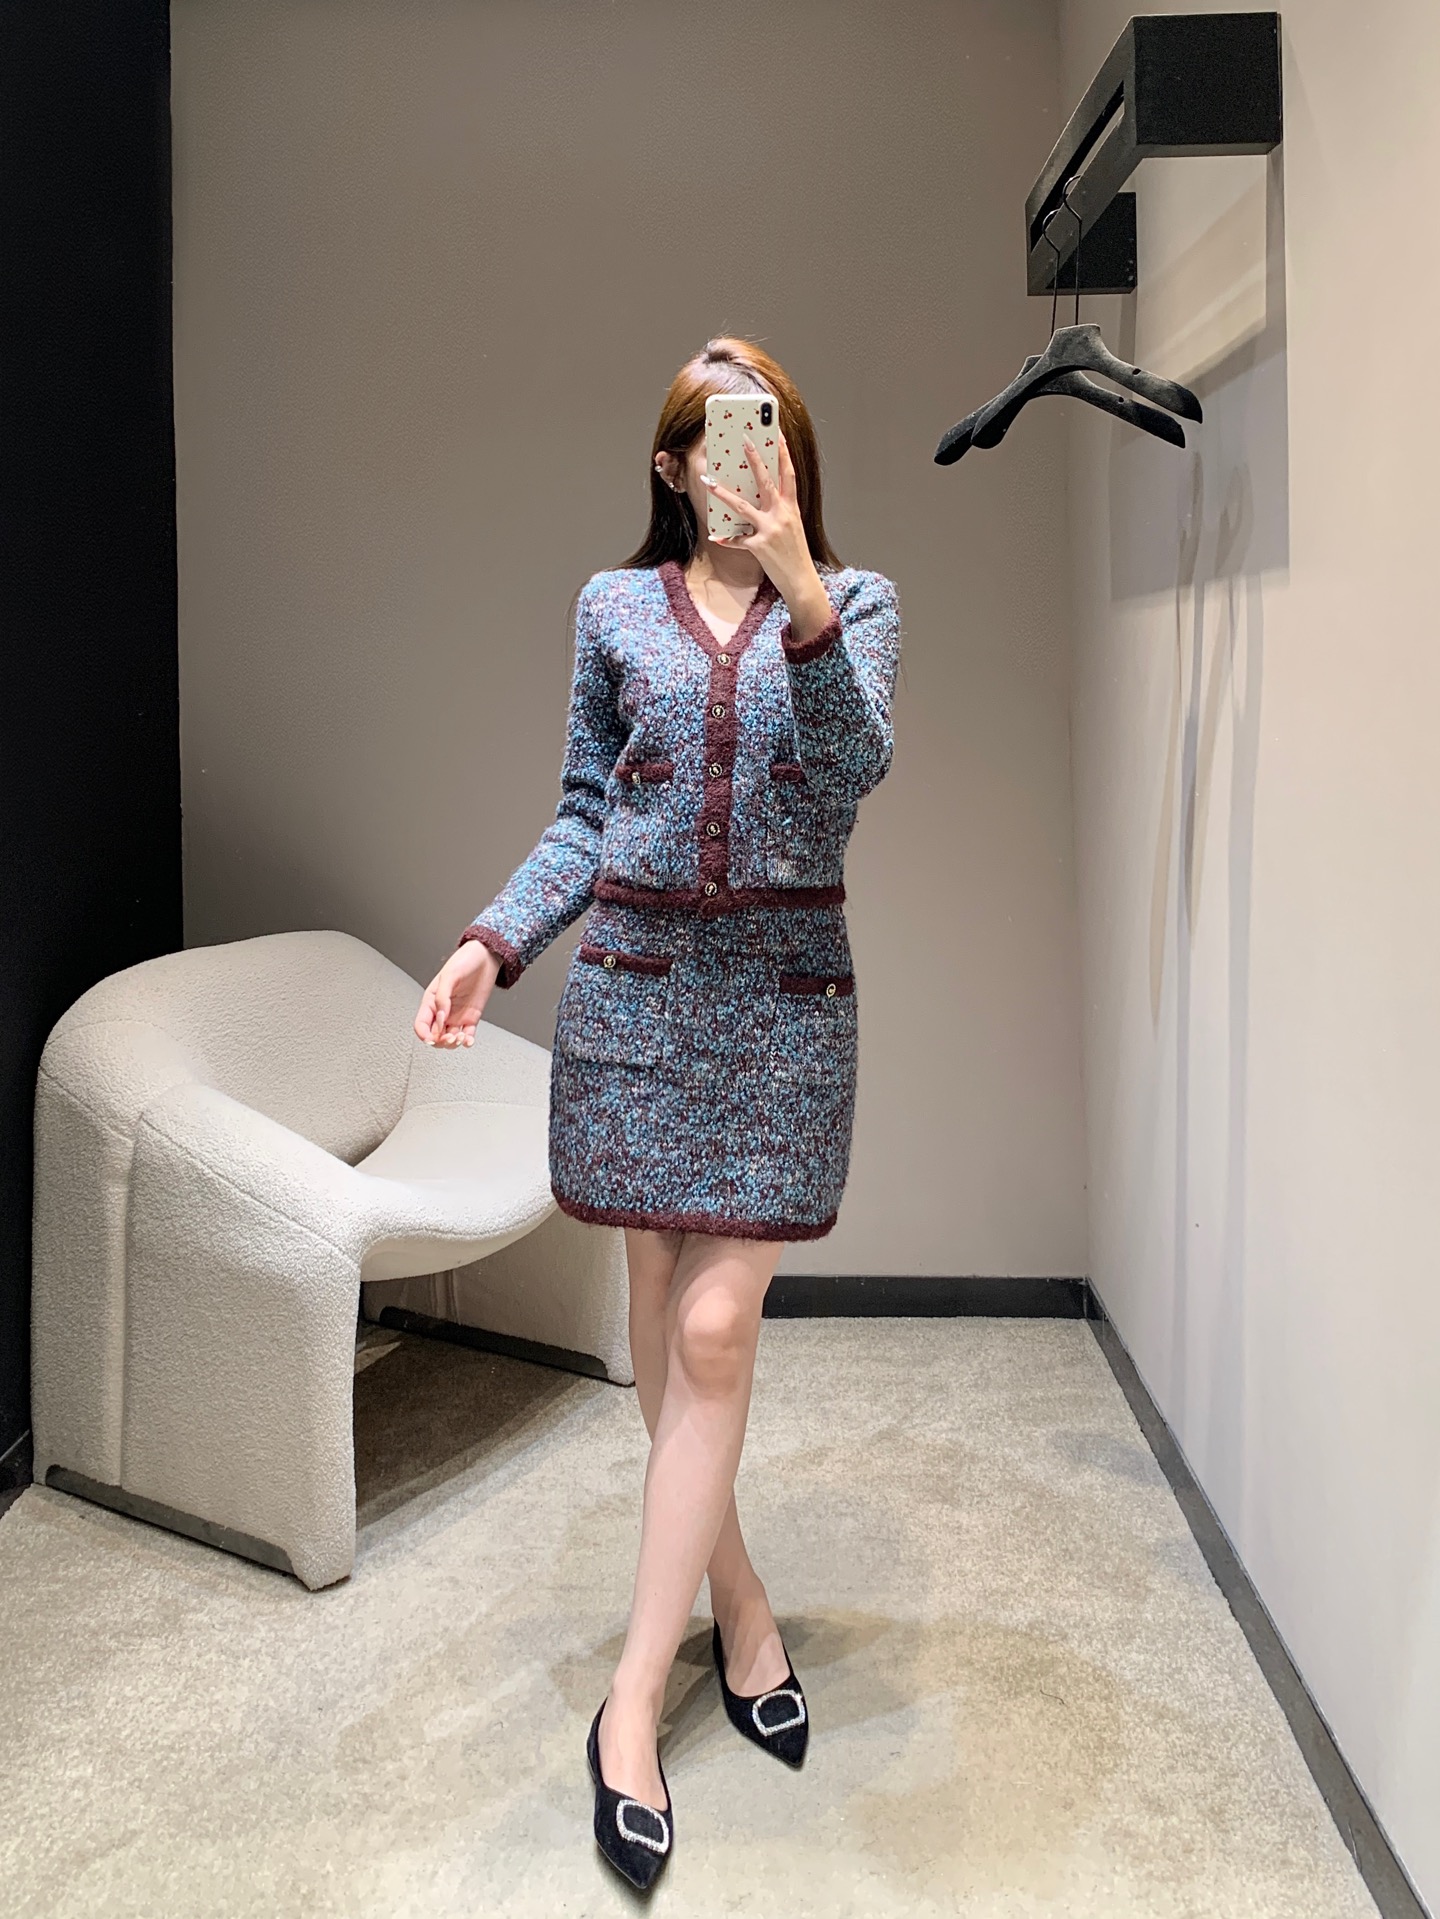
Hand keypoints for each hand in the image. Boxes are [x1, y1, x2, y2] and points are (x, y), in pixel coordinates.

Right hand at [414, 941, 499, 1047]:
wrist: (486, 957)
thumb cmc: (465, 960)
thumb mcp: (449, 975)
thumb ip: (442, 997)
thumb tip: (440, 1017)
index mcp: (431, 1000)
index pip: (421, 1024)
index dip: (424, 1035)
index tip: (432, 1038)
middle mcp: (443, 1010)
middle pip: (435, 1035)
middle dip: (441, 1041)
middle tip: (450, 1038)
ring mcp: (457, 1015)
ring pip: (450, 1038)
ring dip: (454, 1043)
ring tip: (461, 1038)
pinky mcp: (471, 1017)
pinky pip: (467, 1034)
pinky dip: (468, 1041)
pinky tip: (469, 1041)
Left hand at [700, 429, 831, 638]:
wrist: (802, 581)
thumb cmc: (796, 554)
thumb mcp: (792, 528)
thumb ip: (779, 512)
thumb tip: (760, 499)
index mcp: (792, 508)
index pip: (788, 474)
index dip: (783, 453)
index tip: (776, 434)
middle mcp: (782, 515)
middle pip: (766, 480)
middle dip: (754, 458)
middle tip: (743, 439)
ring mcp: (770, 530)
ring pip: (742, 506)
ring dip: (723, 493)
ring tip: (708, 481)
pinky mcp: (759, 547)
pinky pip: (738, 540)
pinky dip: (726, 538)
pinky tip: (715, 535)